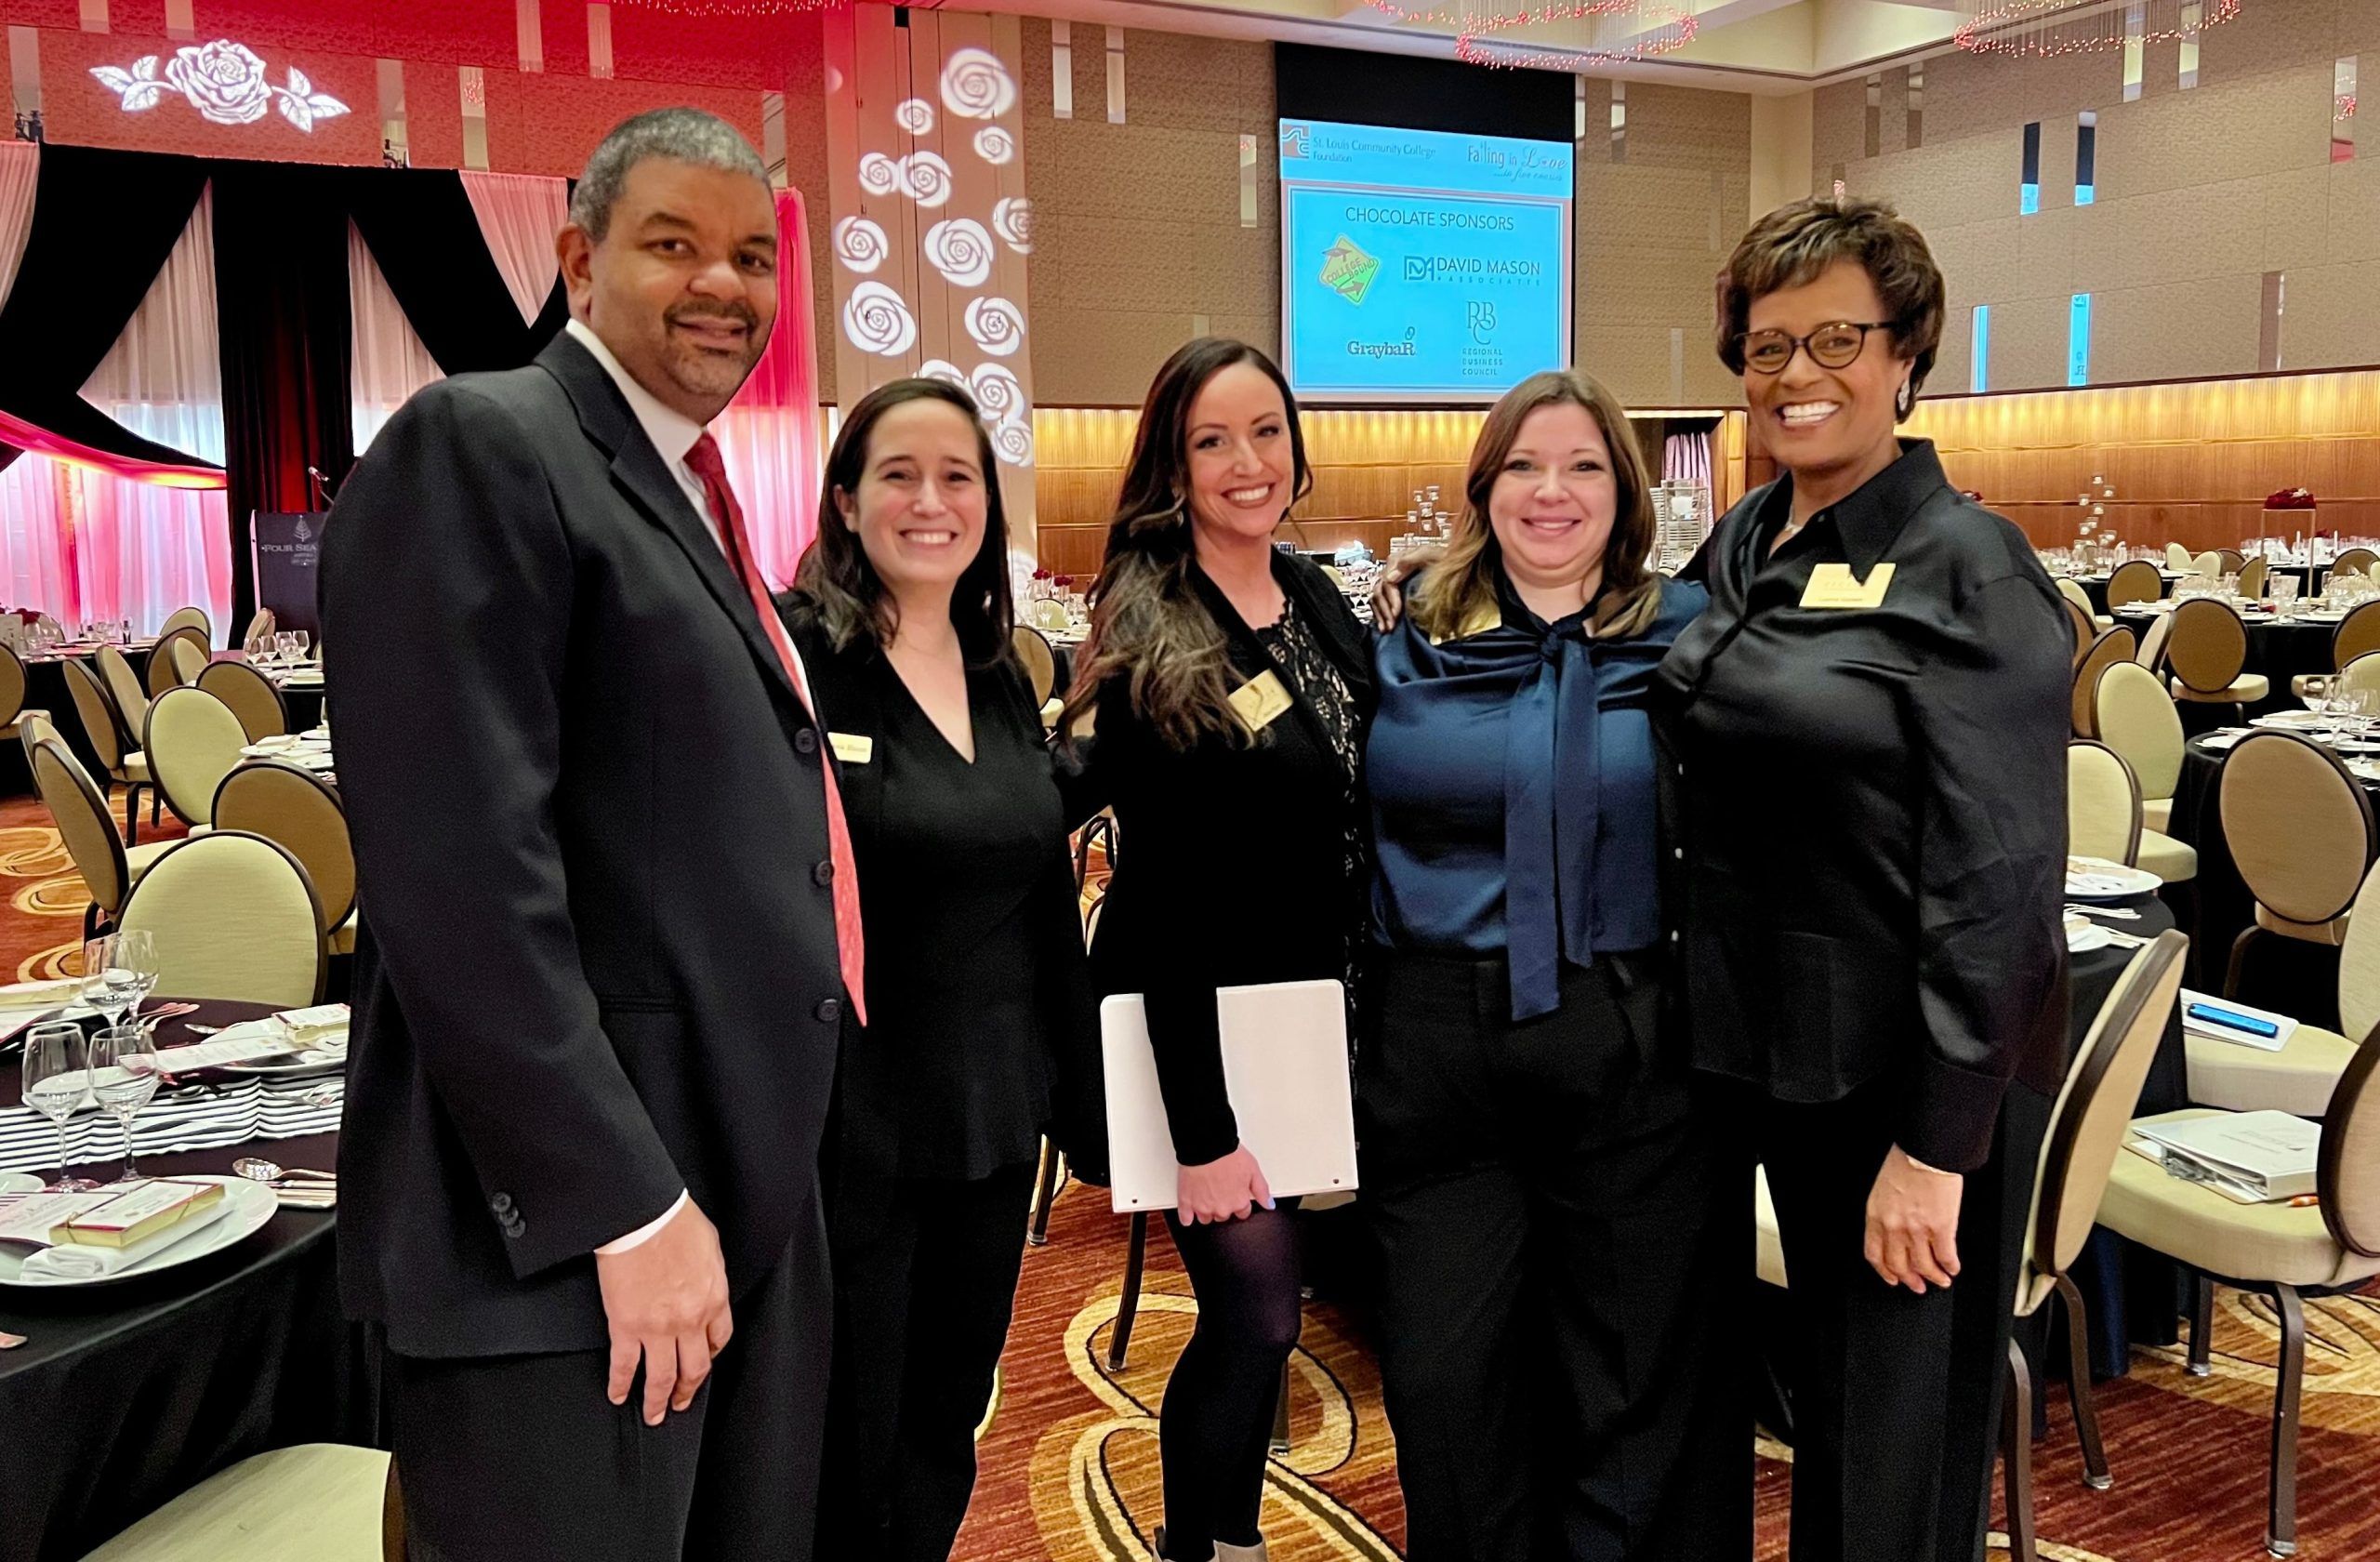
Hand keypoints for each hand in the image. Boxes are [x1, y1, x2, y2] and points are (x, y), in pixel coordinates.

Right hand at [595, 1198, 732, 1424]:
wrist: (643, 1217)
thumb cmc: (675, 1222)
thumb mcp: (711, 1248)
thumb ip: (710, 1275)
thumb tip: (706, 1283)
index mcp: (713, 1299)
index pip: (718, 1339)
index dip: (709, 1355)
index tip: (702, 1361)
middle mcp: (690, 1320)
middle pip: (694, 1368)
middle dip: (687, 1390)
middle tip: (680, 1403)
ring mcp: (658, 1328)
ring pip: (660, 1377)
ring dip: (657, 1400)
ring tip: (653, 1414)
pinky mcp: (626, 1327)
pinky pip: (624, 1366)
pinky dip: (620, 1384)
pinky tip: (618, 1394)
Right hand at [1175, 1143, 1272, 1224]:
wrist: (1206, 1146)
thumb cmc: (1229, 1155)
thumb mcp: (1253, 1170)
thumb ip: (1262, 1190)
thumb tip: (1269, 1205)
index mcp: (1239, 1202)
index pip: (1242, 1213)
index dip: (1239, 1202)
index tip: (1235, 1194)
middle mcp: (1222, 1208)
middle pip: (1223, 1216)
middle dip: (1223, 1205)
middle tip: (1220, 1189)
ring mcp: (1203, 1207)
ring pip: (1206, 1218)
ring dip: (1206, 1210)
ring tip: (1205, 1193)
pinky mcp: (1186, 1203)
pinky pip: (1186, 1218)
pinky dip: (1187, 1217)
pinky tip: (1189, 1213)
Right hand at [1369, 545, 1443, 629]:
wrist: (1454, 565)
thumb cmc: (1445, 560)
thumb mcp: (1432, 554)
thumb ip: (1412, 559)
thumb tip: (1390, 577)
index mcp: (1398, 559)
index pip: (1387, 581)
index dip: (1390, 598)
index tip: (1396, 612)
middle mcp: (1392, 569)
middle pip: (1379, 590)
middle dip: (1385, 609)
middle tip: (1392, 624)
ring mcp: (1392, 580)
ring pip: (1376, 597)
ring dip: (1381, 614)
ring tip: (1387, 628)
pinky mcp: (1393, 590)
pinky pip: (1378, 602)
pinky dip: (1380, 615)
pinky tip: (1384, 625)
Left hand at [1864, 1145, 1962, 1293]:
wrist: (1926, 1150)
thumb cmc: (1906, 1161)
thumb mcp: (1883, 1188)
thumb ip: (1887, 1211)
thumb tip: (1896, 1228)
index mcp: (1876, 1215)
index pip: (1875, 1254)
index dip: (1884, 1271)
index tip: (1892, 1277)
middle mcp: (1894, 1227)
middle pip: (1899, 1265)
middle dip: (1909, 1280)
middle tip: (1917, 1286)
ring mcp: (1918, 1230)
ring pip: (1924, 1266)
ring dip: (1934, 1277)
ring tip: (1941, 1280)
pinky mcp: (1942, 1227)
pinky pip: (1946, 1256)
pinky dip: (1951, 1266)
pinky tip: (1954, 1268)